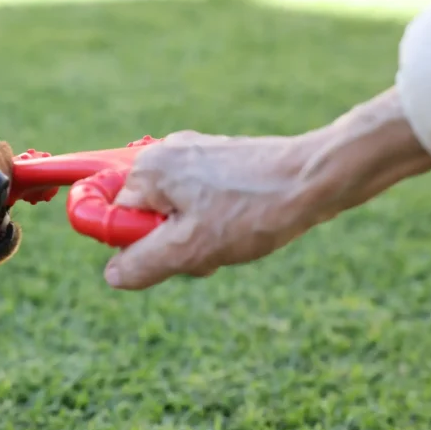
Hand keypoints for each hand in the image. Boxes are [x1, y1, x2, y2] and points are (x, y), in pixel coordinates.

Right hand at [102, 130, 322, 289]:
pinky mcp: (220, 163)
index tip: (173, 253)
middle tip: (208, 250)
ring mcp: (195, 156)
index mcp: (149, 170)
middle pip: (146, 217)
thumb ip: (142, 263)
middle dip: (172, 245)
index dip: (140, 246)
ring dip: (197, 239)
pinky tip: (242, 227)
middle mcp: (166, 155)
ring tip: (230, 238)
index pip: (114, 218)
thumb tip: (113, 274)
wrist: (317, 180)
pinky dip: (215, 224)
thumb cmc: (254, 210)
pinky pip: (200, 204)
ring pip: (176, 215)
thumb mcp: (190, 249)